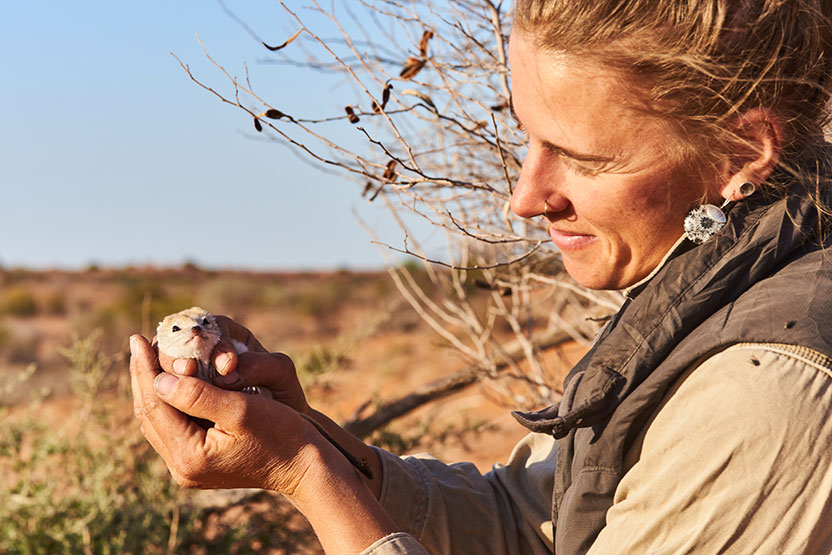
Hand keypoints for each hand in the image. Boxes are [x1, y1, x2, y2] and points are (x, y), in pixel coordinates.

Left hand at [131, 333, 397, 550]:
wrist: (303, 466)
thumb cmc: (281, 433)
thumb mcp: (241, 408)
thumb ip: (198, 395)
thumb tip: (160, 379)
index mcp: (190, 456)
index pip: (155, 405)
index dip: (145, 370)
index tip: (138, 338)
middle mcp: (182, 468)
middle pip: (150, 414)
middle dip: (144, 377)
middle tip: (138, 342)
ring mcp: (188, 469)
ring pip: (158, 422)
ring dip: (152, 388)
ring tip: (147, 357)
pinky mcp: (197, 465)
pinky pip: (172, 429)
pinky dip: (168, 403)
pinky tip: (168, 382)